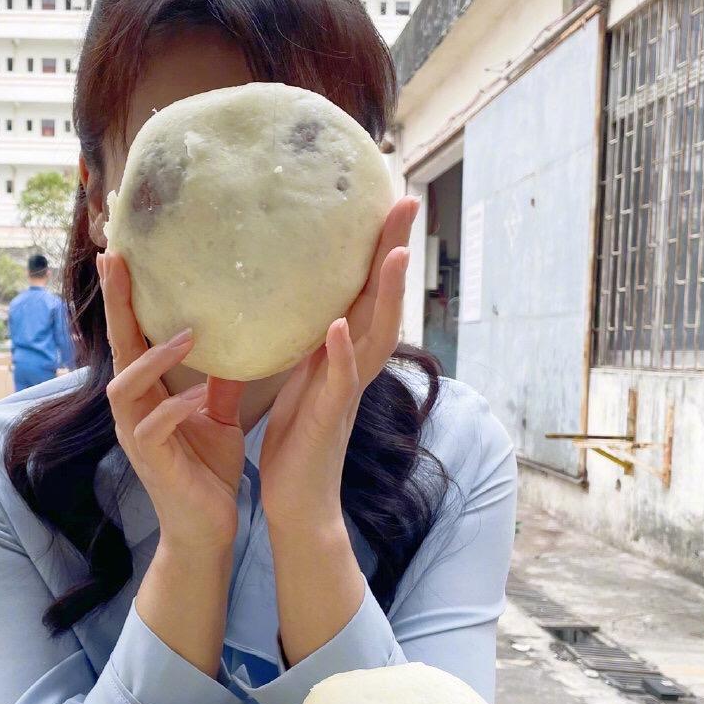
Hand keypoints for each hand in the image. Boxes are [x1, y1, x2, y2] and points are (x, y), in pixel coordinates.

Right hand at [98, 250, 244, 553]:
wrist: (207, 529)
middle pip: (117, 347)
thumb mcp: (219, 418)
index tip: (123, 254)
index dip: (127, 298)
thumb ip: (219, 383)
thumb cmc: (208, 473)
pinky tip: (197, 394)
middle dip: (117, 305)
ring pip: (126, 385)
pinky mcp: (151, 461)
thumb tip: (236, 343)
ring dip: (154, 358)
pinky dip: (175, 407)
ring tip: (187, 334)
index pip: (134, 337)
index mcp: (148, 394)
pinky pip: (154, 426)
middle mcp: (132, 409)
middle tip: (117, 261)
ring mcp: (136, 435)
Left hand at [259, 198, 417, 533]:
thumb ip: (305, 343)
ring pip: (376, 335)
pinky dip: (342, 353)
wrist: (298, 503)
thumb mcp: (298, 381)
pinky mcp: (330, 419)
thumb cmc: (295, 445)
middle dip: (396, 251)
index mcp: (341, 353)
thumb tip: (298, 303)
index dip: (377, 246)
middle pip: (384, 299)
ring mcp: (346, 391)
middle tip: (408, 202)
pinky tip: (339, 327)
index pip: (365, 290)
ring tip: (394, 252)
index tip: (385, 200)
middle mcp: (353, 366)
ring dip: (386, 293)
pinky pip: (340, 382)